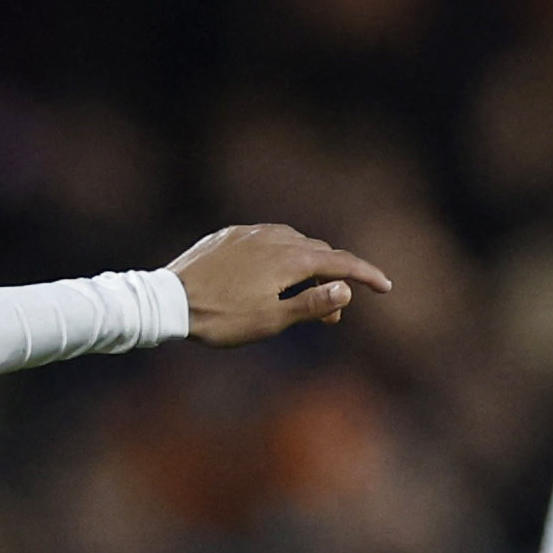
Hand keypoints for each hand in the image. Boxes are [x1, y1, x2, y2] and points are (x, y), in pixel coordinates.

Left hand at [168, 224, 390, 344]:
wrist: (167, 302)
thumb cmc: (220, 318)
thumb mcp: (271, 320)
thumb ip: (312, 304)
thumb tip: (347, 288)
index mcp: (290, 258)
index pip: (341, 262)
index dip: (366, 275)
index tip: (386, 287)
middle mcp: (274, 237)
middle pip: (318, 253)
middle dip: (333, 279)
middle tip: (335, 313)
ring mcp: (249, 233)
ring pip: (292, 245)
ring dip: (306, 268)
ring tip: (301, 297)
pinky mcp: (228, 236)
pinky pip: (266, 241)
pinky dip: (280, 258)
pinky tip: (270, 276)